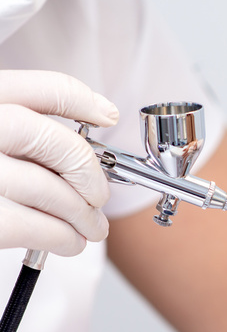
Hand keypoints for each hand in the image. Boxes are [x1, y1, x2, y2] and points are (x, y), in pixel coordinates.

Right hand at [0, 70, 118, 255]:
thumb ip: (14, 132)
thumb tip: (78, 151)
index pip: (43, 90)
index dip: (83, 101)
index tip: (107, 116)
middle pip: (56, 143)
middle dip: (88, 173)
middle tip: (98, 197)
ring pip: (51, 191)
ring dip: (83, 215)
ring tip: (91, 228)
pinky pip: (35, 227)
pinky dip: (63, 238)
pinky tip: (69, 242)